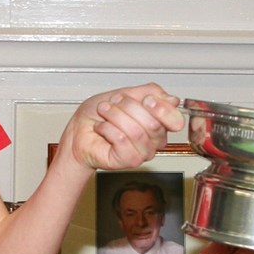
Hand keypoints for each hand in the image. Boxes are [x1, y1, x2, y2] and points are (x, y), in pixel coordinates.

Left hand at [60, 84, 183, 170]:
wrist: (79, 132)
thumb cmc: (98, 115)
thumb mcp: (125, 93)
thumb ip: (150, 93)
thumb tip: (172, 100)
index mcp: (158, 123)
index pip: (174, 120)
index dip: (161, 108)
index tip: (146, 100)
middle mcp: (154, 140)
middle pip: (153, 122)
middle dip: (128, 107)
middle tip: (114, 103)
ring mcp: (143, 152)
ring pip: (136, 131)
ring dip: (114, 116)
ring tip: (104, 113)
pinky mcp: (129, 161)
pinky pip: (122, 140)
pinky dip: (107, 129)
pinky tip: (102, 128)